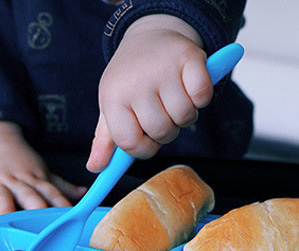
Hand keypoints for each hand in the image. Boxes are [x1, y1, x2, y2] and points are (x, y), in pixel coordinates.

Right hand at [0, 121, 87, 215]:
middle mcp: (18, 183)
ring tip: (5, 217)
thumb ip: (61, 186)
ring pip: (1, 195)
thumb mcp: (42, 172)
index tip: (70, 217)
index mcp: (35, 181)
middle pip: (29, 196)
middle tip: (42, 222)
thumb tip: (84, 194)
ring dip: (3, 205)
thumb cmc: (19, 161)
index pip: (51, 194)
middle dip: (36, 208)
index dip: (61, 205)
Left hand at [87, 14, 212, 171]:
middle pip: (161, 132)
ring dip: (186, 114)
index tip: (147, 138)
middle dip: (167, 130)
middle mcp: (135, 82)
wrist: (150, 35)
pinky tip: (190, 87)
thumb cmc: (131, 79)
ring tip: (176, 98)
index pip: (130, 143)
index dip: (144, 148)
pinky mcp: (189, 57)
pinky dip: (202, 97)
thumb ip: (105, 140)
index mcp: (112, 98)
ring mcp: (162, 68)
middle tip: (162, 112)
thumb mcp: (113, 106)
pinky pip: (203, 96)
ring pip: (185, 117)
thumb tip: (95, 168)